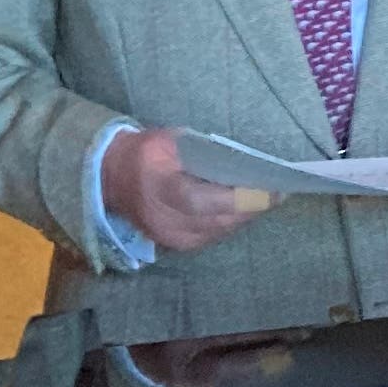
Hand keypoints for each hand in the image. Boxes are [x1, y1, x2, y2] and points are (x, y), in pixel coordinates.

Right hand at [103, 126, 269, 254]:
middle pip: (221, 220)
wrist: (107, 177)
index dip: (245, 198)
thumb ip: (205, 153)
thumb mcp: (170, 141)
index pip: (208, 201)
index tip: (275, 189)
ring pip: (221, 231)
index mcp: (163, 190)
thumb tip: (245, 162)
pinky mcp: (175, 245)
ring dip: (245, 216)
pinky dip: (229, 222)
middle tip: (279, 192)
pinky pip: (212, 236)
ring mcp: (170, 237)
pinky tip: (243, 209)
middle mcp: (167, 220)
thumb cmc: (144, 153)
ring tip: (266, 198)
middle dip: (254, 207)